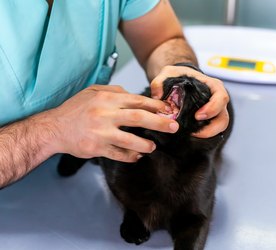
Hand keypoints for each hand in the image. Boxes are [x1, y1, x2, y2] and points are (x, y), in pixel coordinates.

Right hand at [49, 85, 178, 161]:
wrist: (54, 128)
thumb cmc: (76, 109)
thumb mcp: (93, 91)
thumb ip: (115, 91)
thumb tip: (135, 96)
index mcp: (106, 98)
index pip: (137, 101)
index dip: (156, 106)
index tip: (168, 110)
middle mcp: (104, 114)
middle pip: (138, 118)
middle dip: (159, 123)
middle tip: (174, 127)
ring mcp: (100, 133)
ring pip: (130, 140)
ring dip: (145, 144)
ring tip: (152, 146)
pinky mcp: (96, 148)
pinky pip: (118, 154)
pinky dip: (130, 156)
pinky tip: (137, 156)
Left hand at [151, 65, 229, 137]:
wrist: (180, 80)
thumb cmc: (178, 76)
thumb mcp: (168, 73)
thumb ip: (159, 82)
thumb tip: (156, 96)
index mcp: (213, 86)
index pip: (221, 97)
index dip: (212, 108)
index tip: (198, 116)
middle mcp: (217, 100)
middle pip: (223, 117)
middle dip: (212, 128)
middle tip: (194, 132)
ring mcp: (215, 111)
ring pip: (220, 126)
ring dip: (208, 134)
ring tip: (191, 136)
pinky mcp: (210, 120)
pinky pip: (212, 130)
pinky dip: (203, 135)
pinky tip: (190, 136)